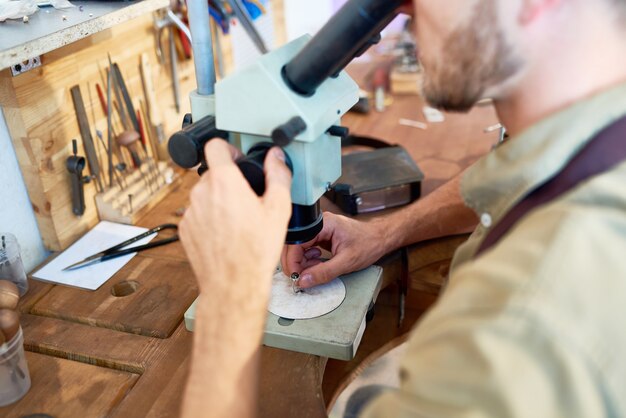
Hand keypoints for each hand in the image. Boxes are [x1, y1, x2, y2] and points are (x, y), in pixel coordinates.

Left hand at [179, 139, 291, 319]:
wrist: (234, 283)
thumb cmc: (255, 250)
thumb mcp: (278, 208)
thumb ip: (278, 174)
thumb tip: (276, 157)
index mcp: (223, 181)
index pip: (215, 145)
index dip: (229, 148)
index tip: (239, 160)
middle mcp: (201, 193)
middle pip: (213, 173)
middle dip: (229, 181)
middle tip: (247, 199)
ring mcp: (190, 212)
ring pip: (204, 195)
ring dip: (218, 201)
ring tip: (238, 221)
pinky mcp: (185, 229)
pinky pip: (197, 214)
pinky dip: (209, 219)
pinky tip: (226, 234)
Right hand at [281, 212, 388, 288]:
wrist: (380, 239)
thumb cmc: (368, 244)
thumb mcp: (346, 262)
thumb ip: (324, 272)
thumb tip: (303, 281)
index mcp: (324, 224)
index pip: (297, 241)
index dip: (292, 260)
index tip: (295, 275)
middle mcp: (318, 224)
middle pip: (294, 244)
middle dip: (296, 262)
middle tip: (301, 277)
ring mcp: (319, 229)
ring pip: (299, 248)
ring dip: (303, 262)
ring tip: (316, 268)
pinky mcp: (321, 236)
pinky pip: (306, 249)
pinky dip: (309, 260)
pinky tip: (319, 262)